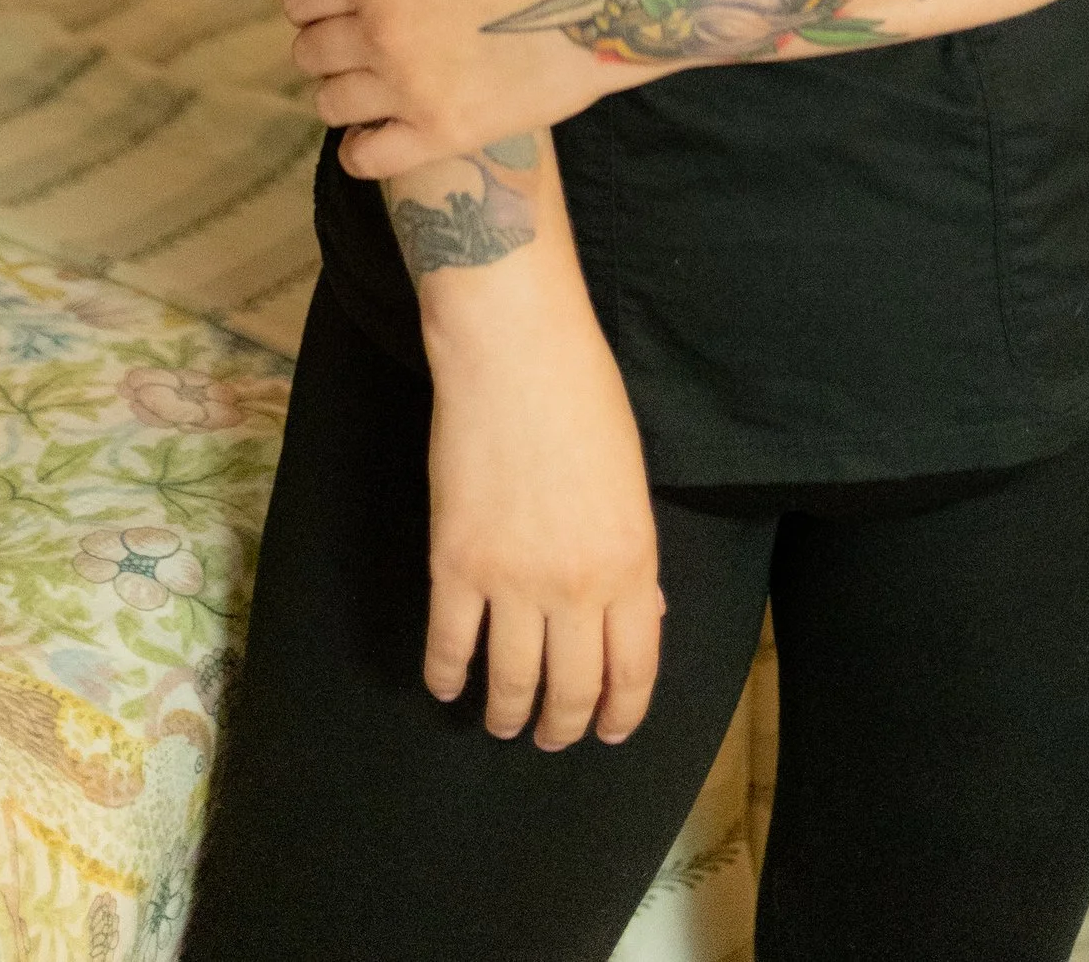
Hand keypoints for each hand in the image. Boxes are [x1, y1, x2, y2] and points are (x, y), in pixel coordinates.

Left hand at [283, 0, 618, 175]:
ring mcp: (410, 90)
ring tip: (368, 80)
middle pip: (309, 52)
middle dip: (322, 41)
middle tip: (351, 38)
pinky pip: (369, 158)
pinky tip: (376, 130)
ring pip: (331, 103)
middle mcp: (382, 36)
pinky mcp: (443, 134)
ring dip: (339, 90)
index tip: (327, 0)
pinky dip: (360, 148)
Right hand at [422, 260, 664, 746]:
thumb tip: (641, 616)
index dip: (620, 714)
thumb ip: (633, 557)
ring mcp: (511, 581)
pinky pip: (448, 645)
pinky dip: (446, 676)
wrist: (514, 352)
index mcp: (630, 564)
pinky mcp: (454, 564)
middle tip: (553, 736)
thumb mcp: (631, 482)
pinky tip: (448, 684)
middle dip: (563, 727)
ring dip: (507, 714)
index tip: (609, 731)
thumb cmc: (584, 399)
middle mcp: (575, 587)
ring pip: (510, 683)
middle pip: (572, 691)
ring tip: (503, 721)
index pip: (633, 671)